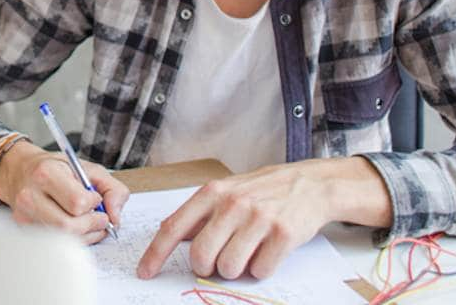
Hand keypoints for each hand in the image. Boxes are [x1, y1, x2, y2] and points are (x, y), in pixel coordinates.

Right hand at [0, 141, 130, 244]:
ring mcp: (25, 214)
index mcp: (47, 173)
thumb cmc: (56, 168)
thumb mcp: (87, 168)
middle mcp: (31, 195)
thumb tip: (116, 217)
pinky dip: (73, 239)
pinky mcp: (24, 227)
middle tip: (101, 218)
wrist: (21, 170)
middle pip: (68, 226)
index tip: (96, 198)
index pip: (77, 202)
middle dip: (92, 225)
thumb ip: (112, 188)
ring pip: (62, 238)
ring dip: (85, 235)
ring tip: (90, 222)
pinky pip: (54, 243)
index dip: (94, 203)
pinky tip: (76, 227)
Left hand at [136, 157, 390, 279]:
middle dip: (206, 268)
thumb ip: (199, 213)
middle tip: (218, 262)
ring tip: (247, 251)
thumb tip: (168, 232)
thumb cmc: (263, 190)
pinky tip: (267, 251)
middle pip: (201, 256)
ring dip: (235, 269)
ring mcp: (259, 218)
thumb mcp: (226, 191)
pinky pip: (260, 271)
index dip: (156, 254)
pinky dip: (260, 269)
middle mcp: (233, 204)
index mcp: (212, 193)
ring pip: (229, 268)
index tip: (145, 272)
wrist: (310, 184)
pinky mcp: (283, 234)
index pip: (174, 227)